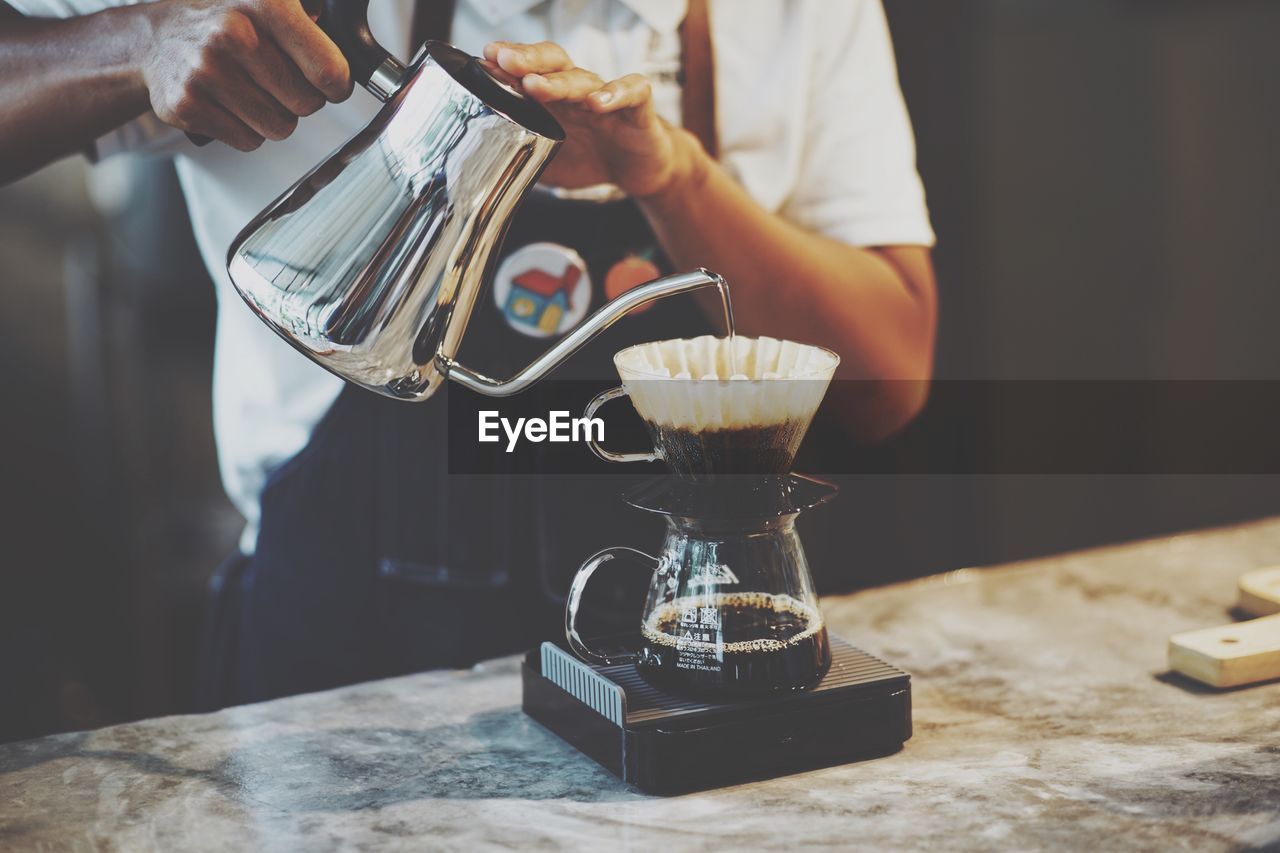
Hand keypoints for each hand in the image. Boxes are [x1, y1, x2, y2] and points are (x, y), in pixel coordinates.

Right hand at [137, 0, 351, 150]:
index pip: (328, 70)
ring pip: (280, 128)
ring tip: (251, 90)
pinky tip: (228, 103)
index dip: (336, 84)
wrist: (154, 38)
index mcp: (264, 3)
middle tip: (279, 83)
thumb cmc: (224, 24)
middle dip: (301, 99)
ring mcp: (206, 71)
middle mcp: (233, 34)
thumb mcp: (267, 6)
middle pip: (306, 104)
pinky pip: (248, 141)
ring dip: (273, 117)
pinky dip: (245, 129)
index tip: (328, 82)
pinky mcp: (187, 105)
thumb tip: (345, 75)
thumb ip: (312, 31)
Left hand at [482, 41, 704, 198]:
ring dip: (558, 82)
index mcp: (554, 98)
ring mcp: (608, 95)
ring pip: (583, 79)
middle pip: (552, 62)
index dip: (506, 63)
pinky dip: (615, 93)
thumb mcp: (547, 163)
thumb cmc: (592, 158)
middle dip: (527, 59)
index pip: (528, 69)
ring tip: (535, 85)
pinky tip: (597, 103)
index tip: (482, 60)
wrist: (639, 170)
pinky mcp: (638, 107)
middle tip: (503, 61)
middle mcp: (578, 89)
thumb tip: (481, 170)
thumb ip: (519, 158)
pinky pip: (631, 90)